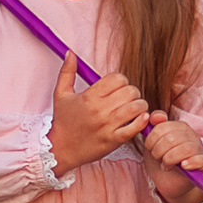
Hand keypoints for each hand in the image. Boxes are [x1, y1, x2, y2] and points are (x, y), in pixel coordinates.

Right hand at [48, 51, 149, 176]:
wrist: (60, 149)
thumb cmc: (63, 121)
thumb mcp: (61, 94)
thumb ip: (67, 71)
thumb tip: (70, 52)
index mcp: (89, 97)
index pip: (118, 78)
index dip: (121, 81)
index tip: (117, 88)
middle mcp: (100, 110)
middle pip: (131, 91)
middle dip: (131, 92)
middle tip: (126, 98)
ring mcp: (108, 126)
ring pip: (137, 107)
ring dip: (139, 106)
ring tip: (133, 109)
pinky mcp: (114, 140)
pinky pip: (136, 127)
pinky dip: (142, 121)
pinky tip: (138, 119)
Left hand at [142, 118, 202, 202]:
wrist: (169, 182)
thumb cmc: (162, 160)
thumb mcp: (152, 143)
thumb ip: (154, 127)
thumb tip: (157, 116)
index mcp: (179, 127)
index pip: (162, 127)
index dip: (151, 140)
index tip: (149, 149)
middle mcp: (191, 134)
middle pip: (171, 138)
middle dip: (158, 152)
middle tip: (158, 159)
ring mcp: (199, 148)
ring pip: (184, 149)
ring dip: (169, 160)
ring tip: (165, 166)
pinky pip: (199, 160)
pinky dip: (189, 163)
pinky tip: (183, 167)